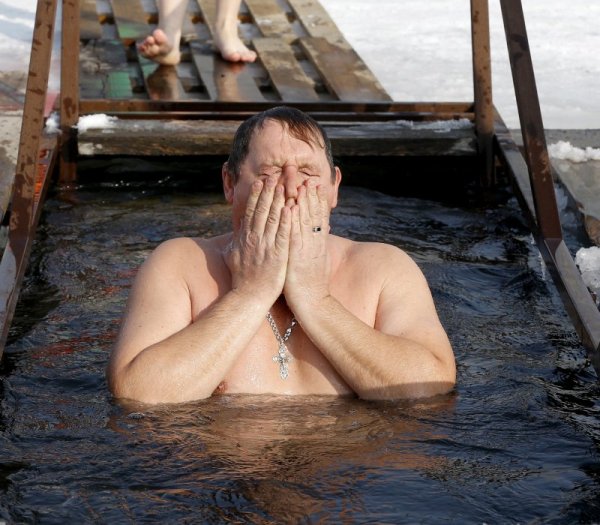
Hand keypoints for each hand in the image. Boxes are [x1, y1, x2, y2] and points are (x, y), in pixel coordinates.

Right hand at [225, 178, 290, 303]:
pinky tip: (290, 208)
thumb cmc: (242, 279)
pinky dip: (285, 221)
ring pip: (272, 218)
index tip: (261, 182)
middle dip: (268, 192)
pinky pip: (282, 234)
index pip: (251, 212)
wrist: (249, 297)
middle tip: (275, 177)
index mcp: (245, 238)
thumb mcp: (233, 256)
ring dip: (278, 201)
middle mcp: (254, 239)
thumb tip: (237, 230)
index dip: (257, 196)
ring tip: (284, 186)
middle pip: (261, 210)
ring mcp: (265, 246)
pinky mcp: (277, 255)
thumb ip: (236, 241)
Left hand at [284, 180, 331, 312]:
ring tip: (302, 185)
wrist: (313, 304)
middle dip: (311, 197)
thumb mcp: (314, 263)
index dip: (317, 202)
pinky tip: (292, 207)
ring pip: (306, 222)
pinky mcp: (297, 257)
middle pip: (314, 216)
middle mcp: (314, 245)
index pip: (319, 219)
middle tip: (309, 179)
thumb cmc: (310, 286)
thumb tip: (313, 238)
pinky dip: (294, 220)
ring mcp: (307, 250)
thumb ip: (313, 249)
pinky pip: (295, 235)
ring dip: (304, 203)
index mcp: (318, 246)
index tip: (315, 186)